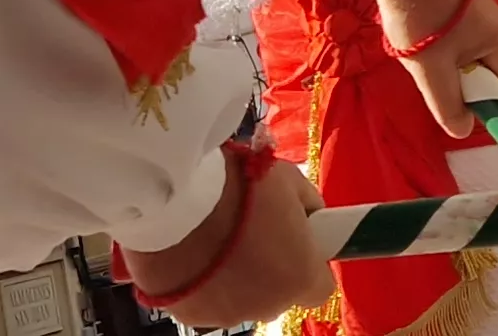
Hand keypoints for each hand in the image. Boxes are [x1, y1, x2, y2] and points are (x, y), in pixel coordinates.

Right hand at [123, 150, 332, 330]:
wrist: (176, 200)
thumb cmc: (239, 187)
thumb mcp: (289, 181)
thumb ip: (308, 206)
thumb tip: (312, 216)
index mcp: (301, 277)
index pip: (320, 288)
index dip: (310, 265)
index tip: (297, 244)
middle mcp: (269, 305)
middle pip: (279, 294)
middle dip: (270, 270)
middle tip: (252, 235)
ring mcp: (229, 314)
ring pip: (241, 301)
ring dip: (236, 278)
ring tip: (217, 243)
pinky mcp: (190, 316)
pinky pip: (205, 302)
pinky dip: (203, 284)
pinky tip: (193, 255)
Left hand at [374, 0, 497, 135]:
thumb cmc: (422, 18)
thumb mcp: (432, 72)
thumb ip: (448, 106)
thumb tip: (462, 130)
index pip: (497, 88)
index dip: (472, 100)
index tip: (445, 96)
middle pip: (479, 69)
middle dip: (451, 75)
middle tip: (427, 68)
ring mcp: (481, 8)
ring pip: (463, 51)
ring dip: (440, 56)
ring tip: (417, 46)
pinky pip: (455, 32)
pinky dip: (436, 36)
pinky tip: (416, 27)